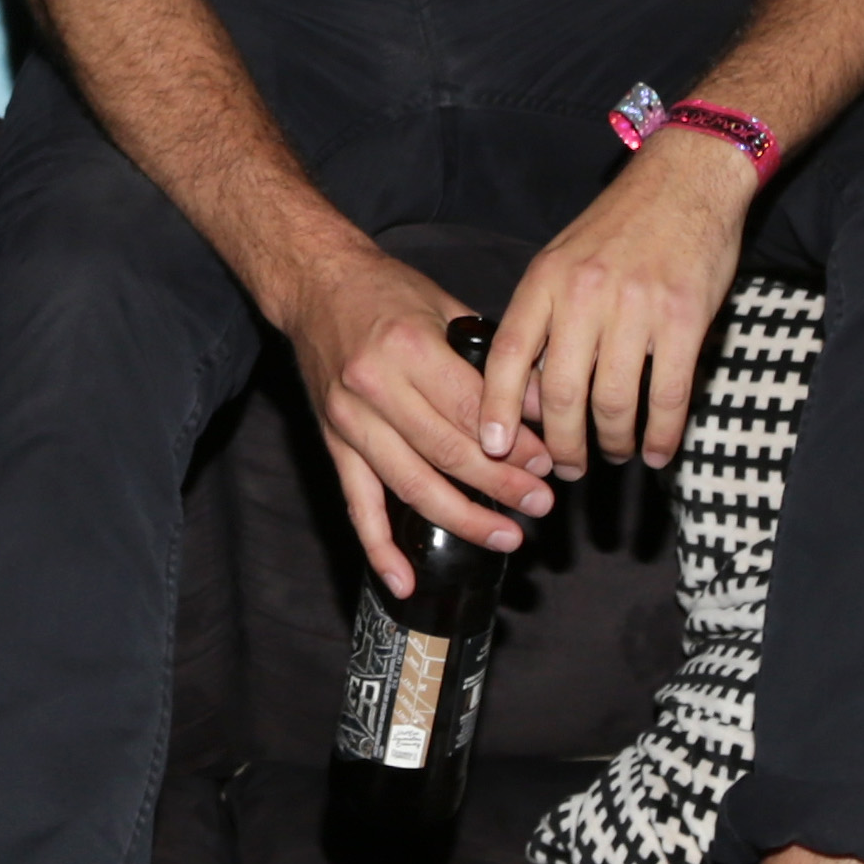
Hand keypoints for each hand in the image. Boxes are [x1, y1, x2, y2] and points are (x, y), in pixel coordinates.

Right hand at [285, 244, 554, 597]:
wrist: (315, 283)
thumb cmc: (385, 291)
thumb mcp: (446, 306)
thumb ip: (491, 358)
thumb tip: (543, 402)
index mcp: (408, 347)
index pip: (471, 409)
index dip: (514, 444)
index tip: (548, 463)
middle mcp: (375, 387)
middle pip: (447, 453)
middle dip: (501, 485)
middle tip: (541, 504)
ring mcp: (349, 420)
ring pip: (411, 485)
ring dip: (463, 518)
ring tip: (507, 536)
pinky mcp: (333, 443)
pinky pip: (357, 504)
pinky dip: (379, 547)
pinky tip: (405, 581)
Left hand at [485, 130, 752, 483]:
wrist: (685, 180)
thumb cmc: (621, 224)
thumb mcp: (562, 256)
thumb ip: (544, 312)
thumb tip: (525, 382)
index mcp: (547, 279)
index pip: (510, 354)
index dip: (497, 408)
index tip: (491, 448)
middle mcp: (585, 295)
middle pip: (562, 393)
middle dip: (562, 445)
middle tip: (566, 468)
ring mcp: (636, 308)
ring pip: (613, 402)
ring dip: (612, 443)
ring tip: (614, 454)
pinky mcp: (685, 319)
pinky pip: (668, 395)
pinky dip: (661, 433)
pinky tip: (657, 449)